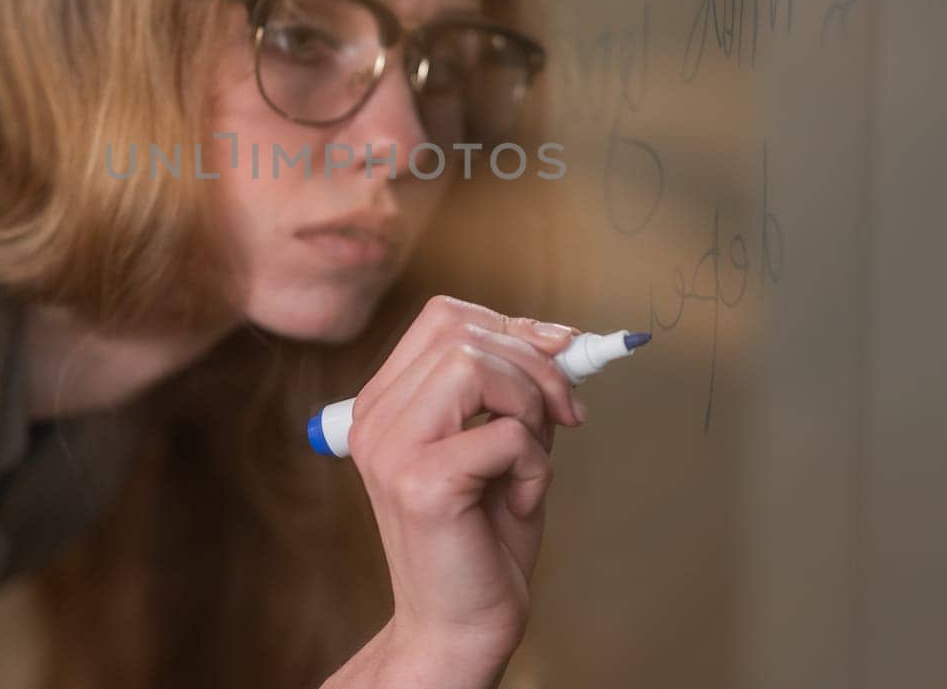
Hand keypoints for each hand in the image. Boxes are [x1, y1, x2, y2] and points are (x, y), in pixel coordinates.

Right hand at [344, 295, 586, 677]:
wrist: (458, 629)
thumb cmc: (482, 541)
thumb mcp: (503, 445)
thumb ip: (517, 392)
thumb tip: (562, 340)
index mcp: (385, 404)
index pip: (444, 317)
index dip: (512, 325)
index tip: (561, 354)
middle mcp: (376, 419)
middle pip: (462, 332)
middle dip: (536, 363)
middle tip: (570, 413)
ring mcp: (392, 449)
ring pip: (476, 365)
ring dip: (532, 405)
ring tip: (535, 458)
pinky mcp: (421, 483)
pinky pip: (505, 434)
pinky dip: (535, 464)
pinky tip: (519, 500)